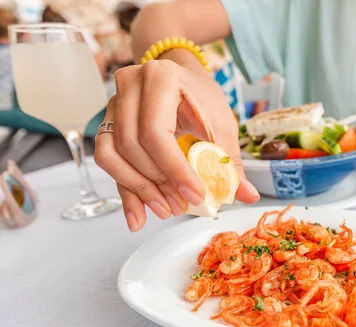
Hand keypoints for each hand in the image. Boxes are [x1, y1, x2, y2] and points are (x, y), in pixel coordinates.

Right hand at [94, 59, 258, 231]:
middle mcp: (130, 85)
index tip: (196, 196)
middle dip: (157, 183)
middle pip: (131, 145)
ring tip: (165, 210)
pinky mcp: (107, 123)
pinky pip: (107, 160)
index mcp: (161, 77)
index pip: (156, 132)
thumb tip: (246, 195)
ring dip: (138, 189)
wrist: (182, 79)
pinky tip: (137, 216)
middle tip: (181, 206)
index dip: (174, 169)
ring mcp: (113, 104)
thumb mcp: (222, 124)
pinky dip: (124, 191)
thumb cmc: (202, 98)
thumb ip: (230, 161)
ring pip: (111, 155)